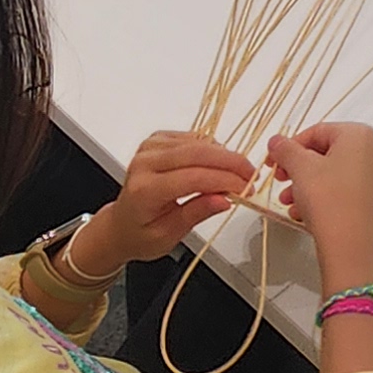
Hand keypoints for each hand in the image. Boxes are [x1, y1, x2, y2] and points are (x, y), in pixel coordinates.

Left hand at [67, 128, 279, 274]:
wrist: (121, 224)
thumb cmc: (141, 234)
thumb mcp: (168, 236)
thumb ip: (196, 214)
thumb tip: (224, 200)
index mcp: (144, 189)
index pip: (193, 177)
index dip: (225, 180)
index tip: (247, 189)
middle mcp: (145, 162)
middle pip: (198, 153)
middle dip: (231, 163)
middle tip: (251, 177)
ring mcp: (150, 147)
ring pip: (199, 142)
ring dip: (225, 155)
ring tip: (240, 175)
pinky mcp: (158, 139)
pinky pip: (194, 137)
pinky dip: (213, 149)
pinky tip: (222, 164)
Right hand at [265, 120, 372, 288]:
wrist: (349, 245)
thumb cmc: (327, 198)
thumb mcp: (299, 168)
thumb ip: (285, 149)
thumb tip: (277, 141)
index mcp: (360, 135)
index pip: (318, 132)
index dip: (291, 146)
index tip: (274, 160)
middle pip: (327, 153)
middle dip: (298, 168)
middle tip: (280, 180)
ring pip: (334, 174)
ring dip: (306, 185)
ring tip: (288, 202)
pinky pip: (344, 191)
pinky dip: (323, 197)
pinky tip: (303, 213)